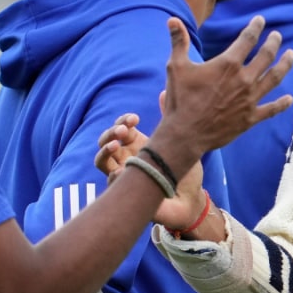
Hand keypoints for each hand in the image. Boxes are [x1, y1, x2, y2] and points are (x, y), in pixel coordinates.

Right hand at [95, 110, 206, 231]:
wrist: (192, 201)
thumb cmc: (186, 173)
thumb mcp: (182, 142)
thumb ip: (171, 118)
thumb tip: (164, 91)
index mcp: (139, 144)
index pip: (121, 129)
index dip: (122, 121)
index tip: (135, 119)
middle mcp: (128, 158)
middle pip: (106, 141)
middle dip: (111, 132)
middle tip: (124, 130)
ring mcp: (125, 175)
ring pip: (101, 161)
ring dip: (104, 151)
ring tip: (116, 145)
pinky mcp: (126, 193)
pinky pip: (111, 183)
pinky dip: (114, 175)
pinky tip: (123, 170)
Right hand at [154, 16, 292, 167]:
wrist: (185, 134)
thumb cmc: (180, 99)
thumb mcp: (176, 67)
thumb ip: (178, 42)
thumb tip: (172, 20)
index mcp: (228, 64)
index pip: (247, 39)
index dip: (255, 27)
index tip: (260, 20)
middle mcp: (244, 79)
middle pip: (266, 56)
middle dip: (273, 43)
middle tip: (277, 36)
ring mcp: (250, 99)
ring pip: (274, 78)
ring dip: (285, 65)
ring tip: (291, 55)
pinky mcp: (251, 117)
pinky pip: (271, 109)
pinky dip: (282, 104)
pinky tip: (289, 99)